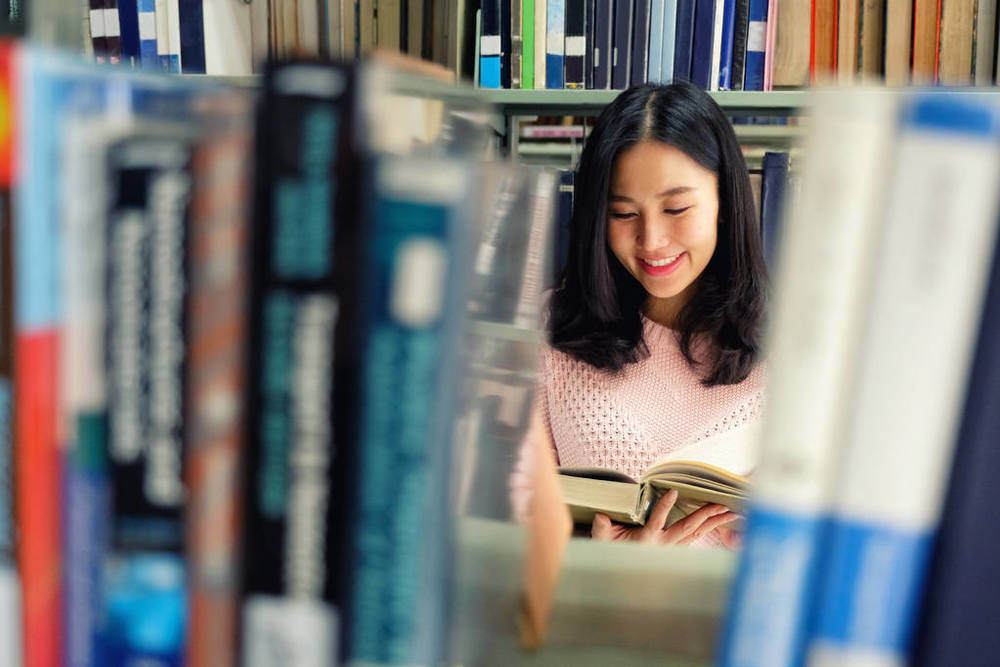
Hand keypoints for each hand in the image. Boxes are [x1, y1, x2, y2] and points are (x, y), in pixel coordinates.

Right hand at [590, 489, 738, 544]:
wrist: (622, 566)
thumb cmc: (613, 547)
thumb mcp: (604, 538)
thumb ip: (602, 527)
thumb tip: (601, 515)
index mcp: (647, 540)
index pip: (657, 521)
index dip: (664, 507)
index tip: (673, 492)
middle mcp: (663, 545)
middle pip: (687, 529)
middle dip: (704, 516)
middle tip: (721, 505)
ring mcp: (673, 547)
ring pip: (697, 533)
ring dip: (714, 522)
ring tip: (730, 512)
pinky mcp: (677, 546)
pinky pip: (696, 535)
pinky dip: (709, 527)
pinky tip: (719, 519)